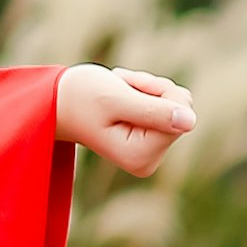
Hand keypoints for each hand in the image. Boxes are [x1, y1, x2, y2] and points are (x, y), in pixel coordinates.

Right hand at [57, 63, 197, 179]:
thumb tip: (191, 122)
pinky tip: (123, 96)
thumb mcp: (115, 98)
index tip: (125, 86)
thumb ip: (153, 110)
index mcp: (139, 156)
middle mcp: (148, 161)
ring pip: (176, 106)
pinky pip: (170, 109)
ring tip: (118, 90)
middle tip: (121, 87)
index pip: (180, 112)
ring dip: (149, 89)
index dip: (158, 89)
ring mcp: (150, 154)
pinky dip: (148, 93)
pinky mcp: (150, 143)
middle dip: (154, 89)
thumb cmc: (79, 97)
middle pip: (180, 110)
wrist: (55, 101)